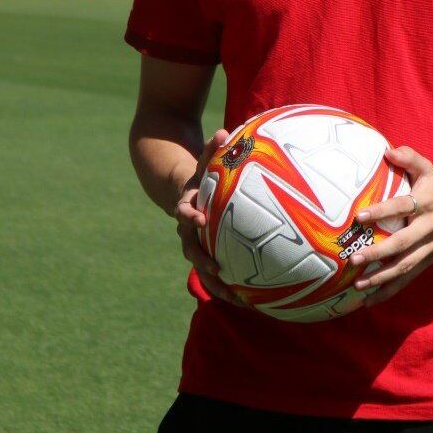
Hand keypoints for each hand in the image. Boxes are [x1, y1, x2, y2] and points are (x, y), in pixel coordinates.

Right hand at [174, 128, 246, 306]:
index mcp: (187, 206)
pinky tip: (250, 301)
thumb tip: (223, 131)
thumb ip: (211, 148)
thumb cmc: (201, 175)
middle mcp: (188, 229)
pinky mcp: (206, 254)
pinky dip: (227, 287)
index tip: (200, 219)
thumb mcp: (203, 160)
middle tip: (216, 269)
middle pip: (190, 249)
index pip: (184, 212)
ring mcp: (195, 244)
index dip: (190, 215)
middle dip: (202, 260)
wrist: (183, 192)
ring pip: (202, 268)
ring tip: (236, 300)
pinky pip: (215, 274)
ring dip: (216, 284)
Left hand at [348, 145, 432, 305]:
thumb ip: (409, 157)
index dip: (381, 211)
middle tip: (354, 260)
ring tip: (359, 287)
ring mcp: (432, 247)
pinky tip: (372, 300)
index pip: (402, 206)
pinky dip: (391, 290)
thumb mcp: (428, 167)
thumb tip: (387, 151)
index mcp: (427, 202)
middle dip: (378, 254)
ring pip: (407, 267)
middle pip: (403, 244)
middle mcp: (430, 227)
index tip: (358, 217)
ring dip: (383, 279)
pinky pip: (410, 277)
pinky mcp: (431, 260)